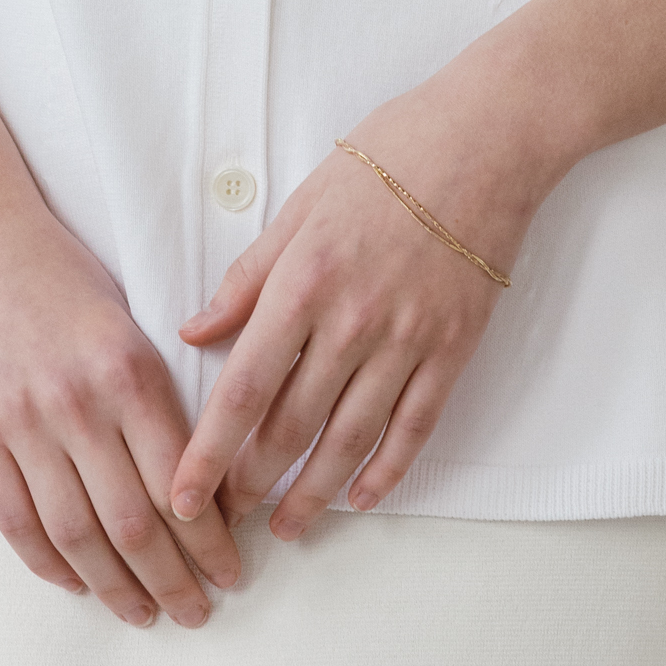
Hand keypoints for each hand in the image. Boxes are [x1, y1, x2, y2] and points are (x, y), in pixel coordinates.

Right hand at [0, 198, 241, 629]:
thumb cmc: (63, 278)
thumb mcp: (130, 324)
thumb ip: (157, 399)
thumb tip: (198, 481)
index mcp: (129, 369)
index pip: (180, 480)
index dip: (209, 539)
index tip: (231, 570)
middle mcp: (78, 402)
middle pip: (133, 523)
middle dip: (174, 578)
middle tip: (198, 610)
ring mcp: (22, 422)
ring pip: (77, 535)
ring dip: (117, 587)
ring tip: (145, 612)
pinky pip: (16, 521)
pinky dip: (49, 563)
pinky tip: (77, 582)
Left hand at [167, 77, 550, 537]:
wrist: (485, 139)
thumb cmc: (388, 157)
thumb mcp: (302, 203)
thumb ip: (249, 276)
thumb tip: (195, 330)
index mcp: (304, 281)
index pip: (243, 387)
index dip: (210, 451)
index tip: (181, 494)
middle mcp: (352, 321)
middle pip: (291, 424)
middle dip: (252, 481)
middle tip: (224, 519)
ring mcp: (408, 339)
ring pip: (351, 439)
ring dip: (314, 492)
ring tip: (287, 525)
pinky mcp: (453, 348)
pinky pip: (416, 427)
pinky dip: (388, 471)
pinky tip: (362, 496)